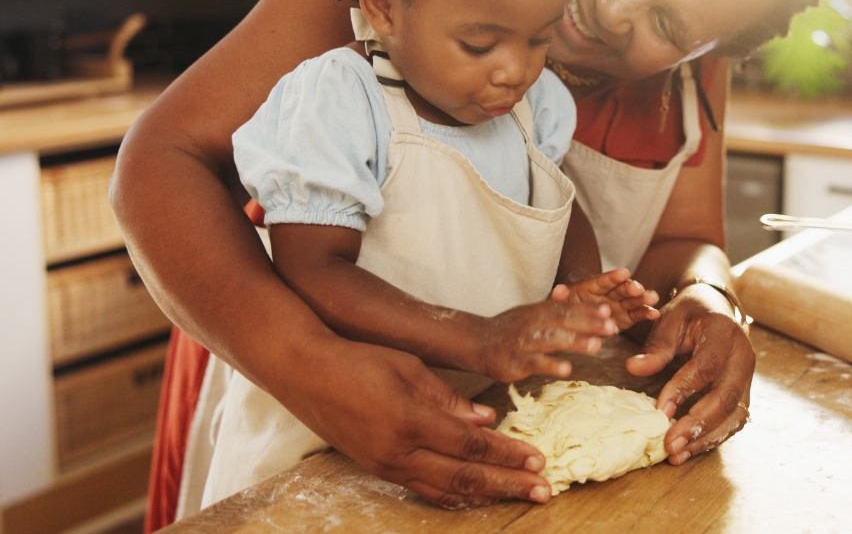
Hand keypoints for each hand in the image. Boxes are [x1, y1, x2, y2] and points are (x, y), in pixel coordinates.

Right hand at [296, 336, 552, 507]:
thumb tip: (487, 420)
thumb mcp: (408, 367)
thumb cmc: (358, 359)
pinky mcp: (377, 468)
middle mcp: (398, 452)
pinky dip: (455, 494)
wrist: (304, 372)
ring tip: (520, 495)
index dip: (507, 453)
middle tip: (544, 490)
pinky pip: (424, 489)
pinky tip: (477, 494)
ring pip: (445, 491)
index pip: (471, 444)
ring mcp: (385, 465)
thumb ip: (448, 398)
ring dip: (487, 495)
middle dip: (508, 484)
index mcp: (409, 420)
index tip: (538, 458)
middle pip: (464, 477)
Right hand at [475, 300, 616, 382]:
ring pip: (551, 340)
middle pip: (563, 320)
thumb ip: (558, 311)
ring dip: (574, 342)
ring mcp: (522, 342)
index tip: (609, 312)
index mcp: (538, 311)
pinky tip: (568, 369)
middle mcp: (531, 323)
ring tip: (596, 347)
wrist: (476, 342)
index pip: (567, 308)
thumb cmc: (511, 330)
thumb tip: (589, 307)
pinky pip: (534, 363)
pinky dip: (551, 364)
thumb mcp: (533, 315)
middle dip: (588, 323)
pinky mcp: (513, 362)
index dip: (588, 310)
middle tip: (612, 327)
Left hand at [551, 268, 659, 330]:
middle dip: (630, 288)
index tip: (624, 273)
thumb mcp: (558, 305)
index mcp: (590, 288)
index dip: (613, 277)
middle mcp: (606, 294)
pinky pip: (635, 315)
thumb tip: (558, 290)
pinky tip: (654, 314)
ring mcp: (617, 306)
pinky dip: (645, 314)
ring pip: (631, 300)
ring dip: (642, 298)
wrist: (568, 325)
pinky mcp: (624, 318)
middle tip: (638, 289)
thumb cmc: (564, 311)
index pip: (602, 281)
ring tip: (653, 298)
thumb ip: (560, 298)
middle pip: (620, 289)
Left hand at [624, 283, 754, 464]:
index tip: (659, 411)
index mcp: (724, 333)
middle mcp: (743, 356)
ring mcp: (747, 377)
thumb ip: (656, 346)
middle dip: (697, 424)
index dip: (684, 390)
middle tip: (670, 444)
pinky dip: (713, 438)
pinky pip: (734, 421)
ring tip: (677, 454)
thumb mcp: (670, 319)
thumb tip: (633, 368)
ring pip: (734, 415)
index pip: (707, 366)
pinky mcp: (744, 393)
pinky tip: (689, 449)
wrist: (715, 308)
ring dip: (706, 438)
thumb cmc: (689, 313)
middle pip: (726, 396)